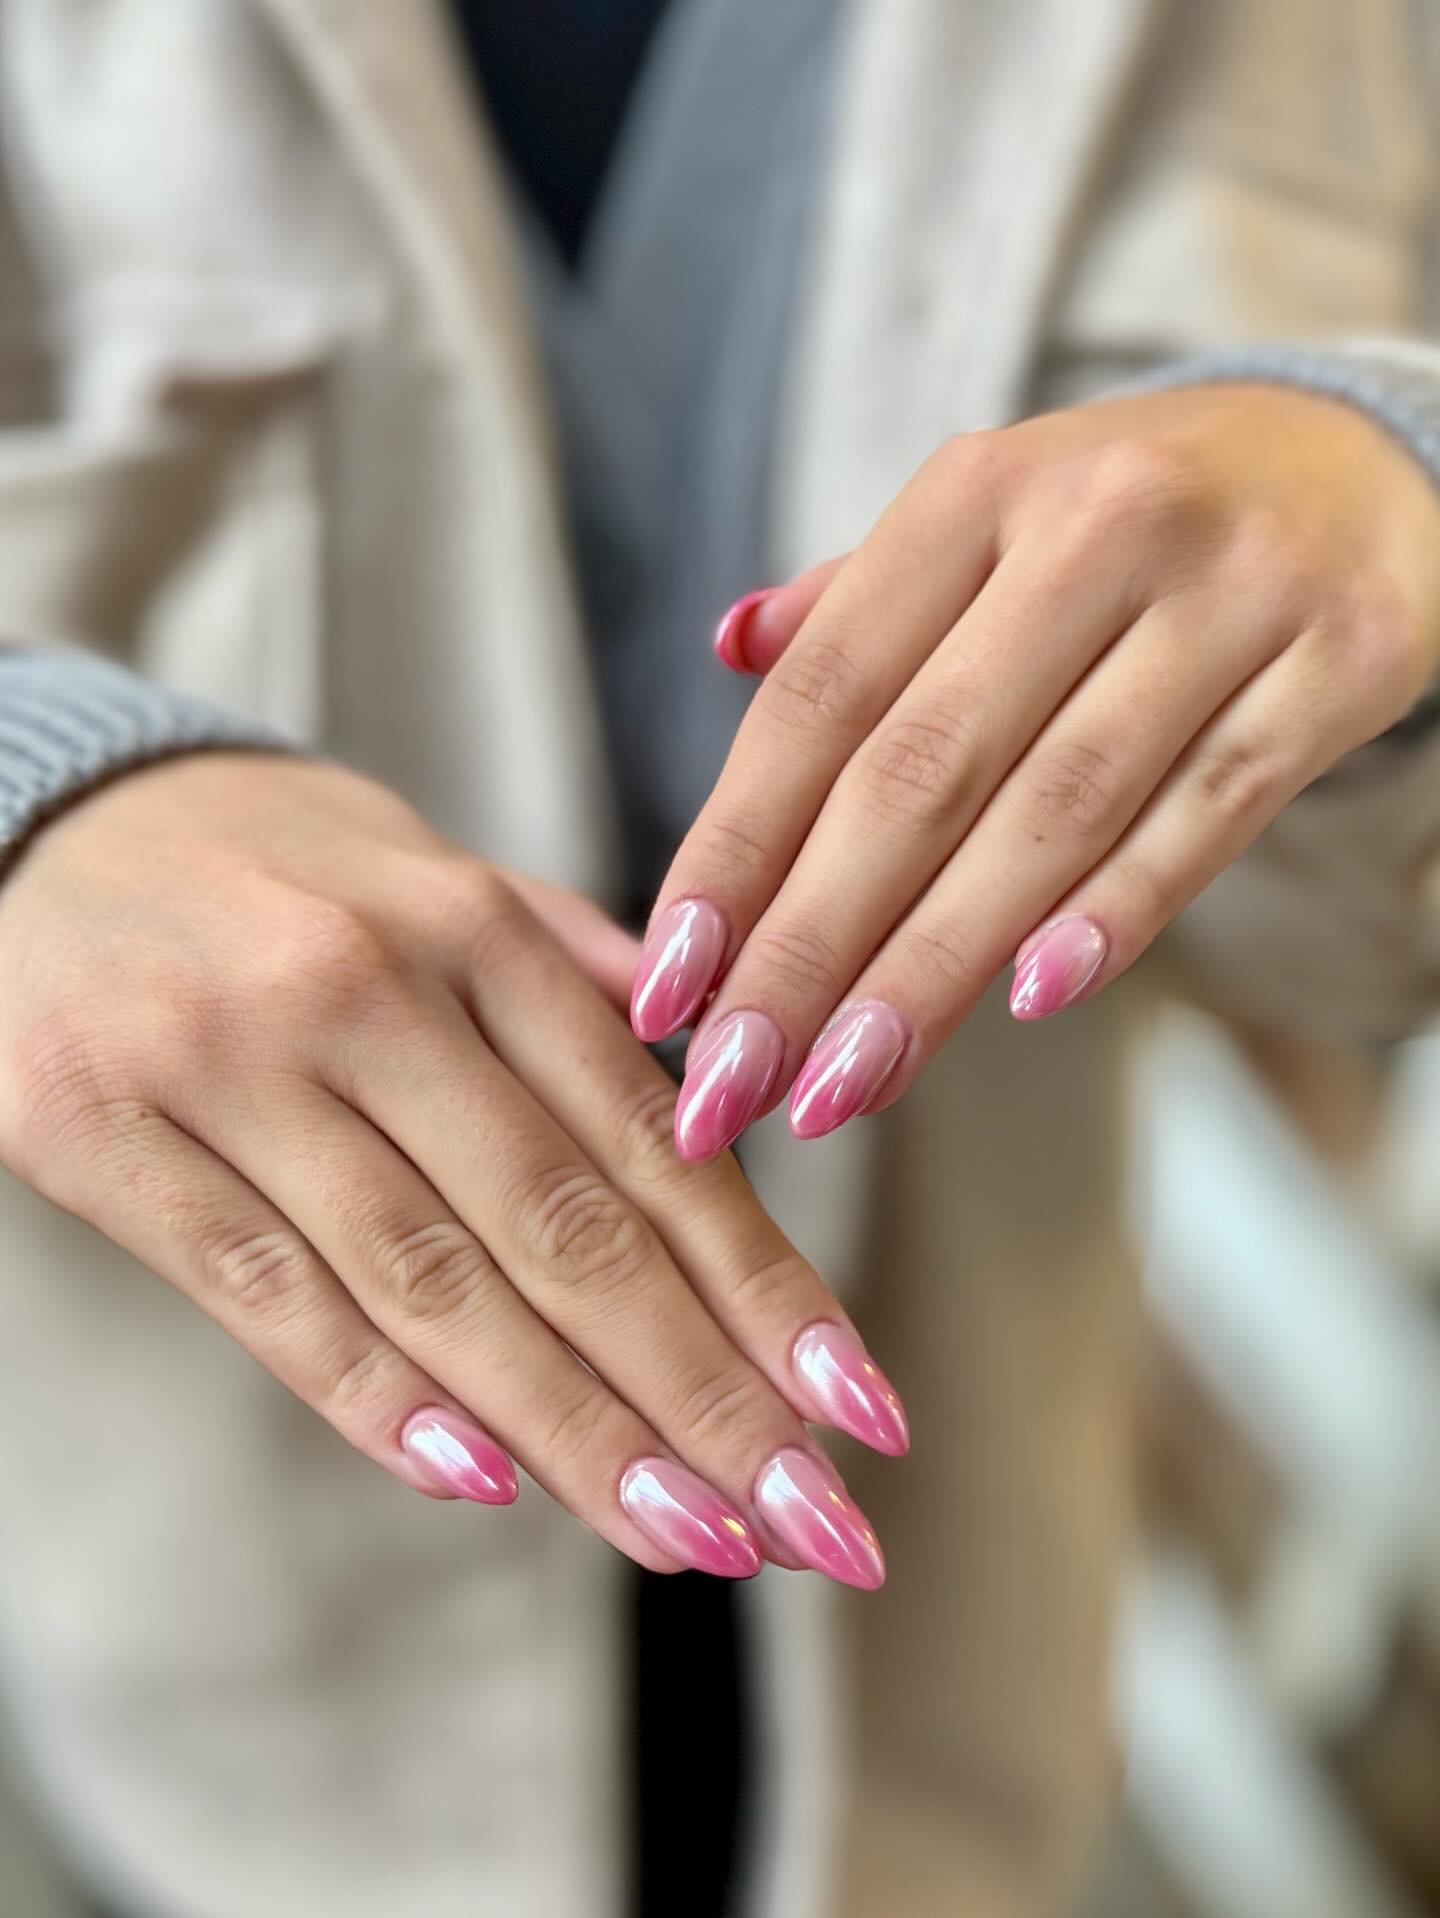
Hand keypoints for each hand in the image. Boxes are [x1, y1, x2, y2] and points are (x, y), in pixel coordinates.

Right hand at [0, 754, 902, 1586]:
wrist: (49, 811)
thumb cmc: (279, 865)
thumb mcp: (435, 871)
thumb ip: (573, 975)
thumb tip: (722, 1082)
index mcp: (476, 929)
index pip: (651, 1141)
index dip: (767, 1286)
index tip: (860, 1407)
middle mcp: (369, 990)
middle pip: (567, 1228)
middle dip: (703, 1394)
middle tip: (812, 1523)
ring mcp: (232, 1063)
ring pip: (434, 1280)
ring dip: (575, 1428)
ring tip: (688, 1537)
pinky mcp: (104, 1132)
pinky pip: (265, 1289)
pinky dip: (377, 1394)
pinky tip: (484, 1479)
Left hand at [631, 384, 1439, 1153]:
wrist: (1357, 458)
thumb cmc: (1129, 521)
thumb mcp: (991, 518)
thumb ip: (863, 597)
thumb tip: (729, 644)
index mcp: (974, 492)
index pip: (822, 698)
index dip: (733, 849)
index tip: (669, 984)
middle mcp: (1093, 526)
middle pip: (920, 771)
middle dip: (809, 946)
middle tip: (733, 1080)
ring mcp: (1226, 593)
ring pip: (1053, 811)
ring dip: (934, 967)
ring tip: (843, 1085)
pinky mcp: (1338, 663)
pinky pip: (1208, 810)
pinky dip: (1117, 910)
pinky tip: (1029, 1000)